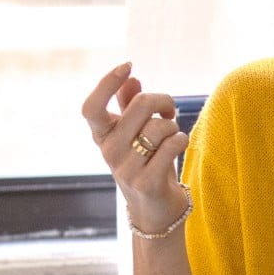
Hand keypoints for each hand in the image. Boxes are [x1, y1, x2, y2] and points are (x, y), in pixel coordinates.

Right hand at [81, 62, 190, 233]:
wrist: (155, 209)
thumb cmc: (147, 163)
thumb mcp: (136, 133)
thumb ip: (130, 107)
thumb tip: (132, 78)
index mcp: (102, 136)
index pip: (91, 107)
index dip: (107, 83)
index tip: (127, 65)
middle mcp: (108, 151)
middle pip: (140, 105)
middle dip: (164, 100)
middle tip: (170, 109)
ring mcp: (125, 168)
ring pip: (160, 126)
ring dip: (174, 126)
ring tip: (172, 136)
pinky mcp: (146, 182)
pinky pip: (173, 145)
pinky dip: (182, 140)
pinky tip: (179, 146)